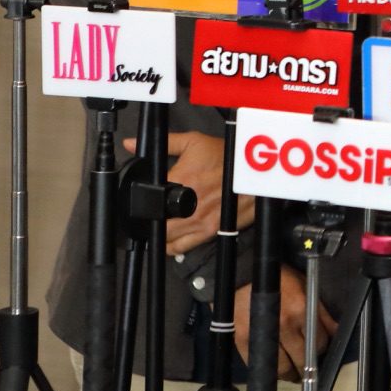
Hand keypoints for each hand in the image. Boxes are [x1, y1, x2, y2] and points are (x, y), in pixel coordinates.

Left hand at [127, 130, 253, 255]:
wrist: (258, 175)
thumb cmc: (229, 157)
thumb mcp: (195, 142)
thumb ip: (165, 143)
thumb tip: (132, 143)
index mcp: (180, 182)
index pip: (147, 199)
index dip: (141, 200)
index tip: (143, 197)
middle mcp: (188, 207)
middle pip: (154, 226)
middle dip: (150, 220)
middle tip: (151, 213)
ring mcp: (199, 223)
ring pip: (166, 240)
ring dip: (160, 234)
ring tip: (161, 224)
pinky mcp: (210, 232)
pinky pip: (183, 247)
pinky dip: (173, 245)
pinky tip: (173, 235)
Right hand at [233, 267, 335, 380]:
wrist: (245, 275)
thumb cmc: (279, 279)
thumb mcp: (306, 288)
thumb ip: (321, 313)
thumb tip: (335, 333)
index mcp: (301, 311)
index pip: (318, 344)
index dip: (321, 349)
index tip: (319, 351)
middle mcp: (284, 326)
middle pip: (302, 361)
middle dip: (308, 368)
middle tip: (308, 368)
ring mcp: (263, 335)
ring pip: (282, 369)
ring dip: (290, 374)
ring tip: (292, 371)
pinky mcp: (245, 341)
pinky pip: (261, 365)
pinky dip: (270, 371)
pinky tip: (275, 366)